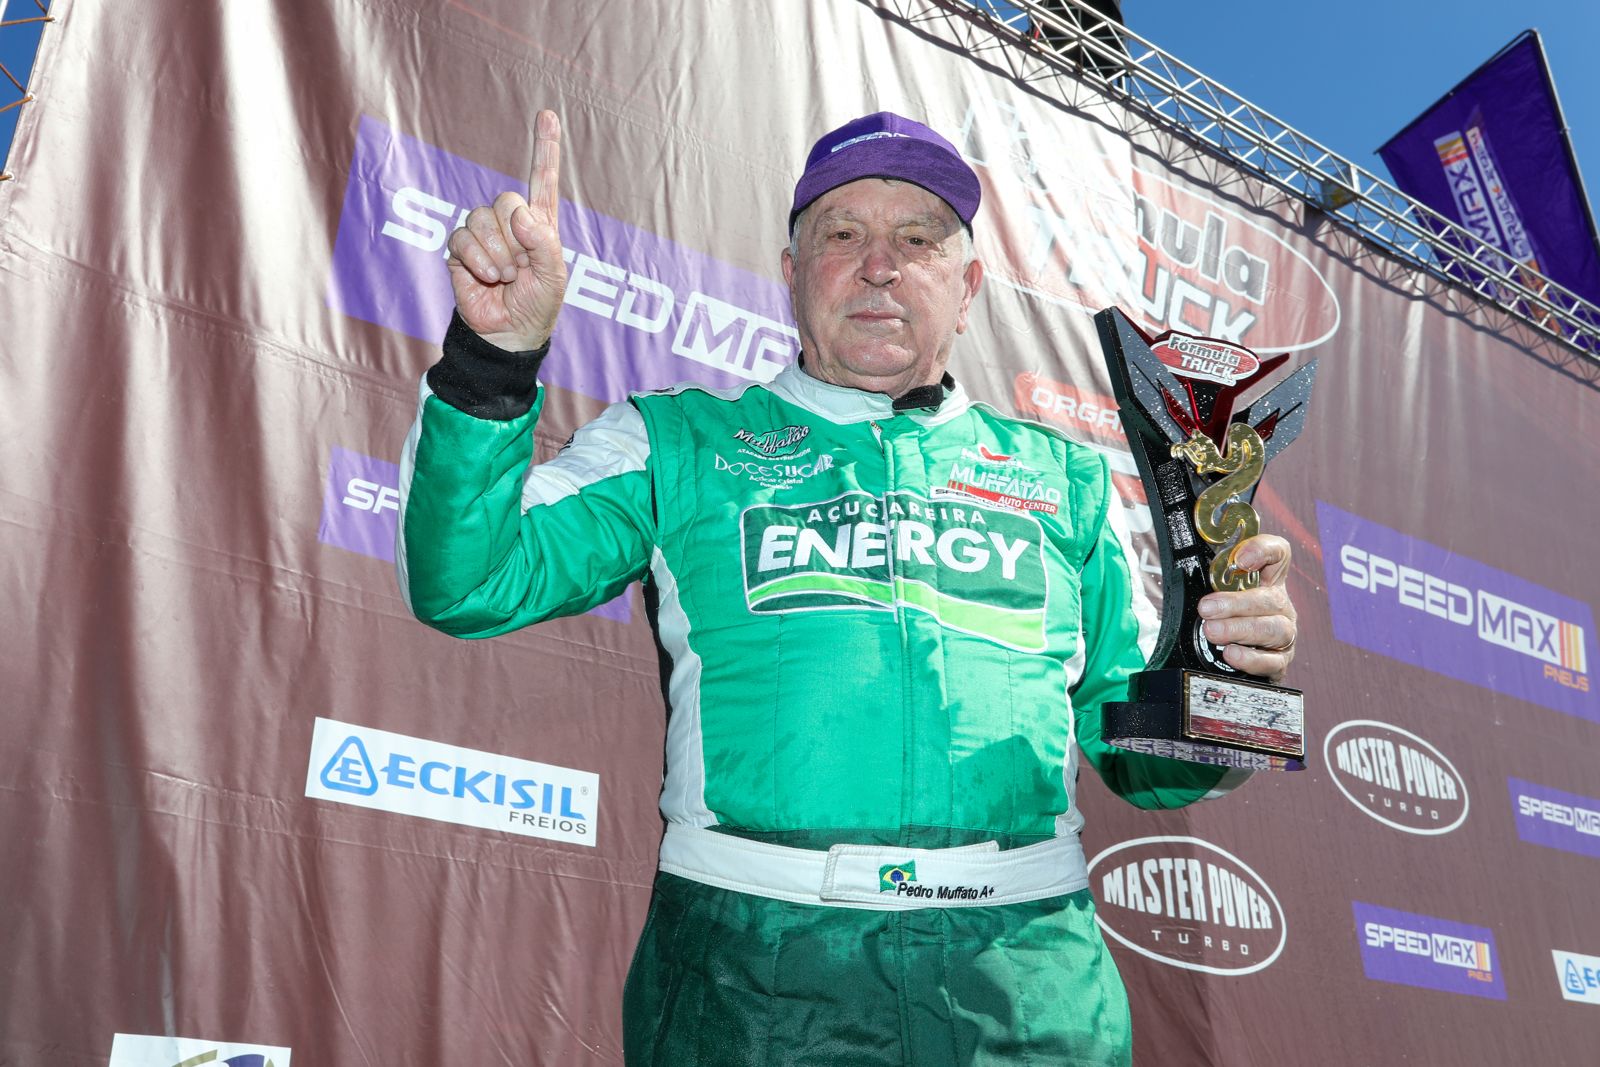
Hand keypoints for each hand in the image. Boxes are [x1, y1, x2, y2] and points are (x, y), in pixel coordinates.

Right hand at [447, 109, 567, 350]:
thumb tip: (521, 216)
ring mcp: (483, 234)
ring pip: (482, 218)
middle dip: (515, 238)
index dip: (545, 147)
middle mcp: (510, 223)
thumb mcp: (554, 276)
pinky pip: (463, 238)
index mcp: (539, 224)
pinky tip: (488, 278)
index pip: (543, 179)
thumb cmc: (537, 305)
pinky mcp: (461, 249)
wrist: (508, 333)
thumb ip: (544, 243)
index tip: (548, 115)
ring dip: (498, 253)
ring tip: (505, 276)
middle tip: (520, 266)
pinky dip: (478, 260)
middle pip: (506, 200)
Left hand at [1196, 534, 1296, 682]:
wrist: (1228, 660)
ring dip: (1240, 630)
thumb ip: (1203, 577)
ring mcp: (1284, 634)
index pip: (1277, 553)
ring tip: (1212, 632)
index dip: (1263, 550)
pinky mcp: (1280, 661)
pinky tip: (1232, 655)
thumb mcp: (1213, 593)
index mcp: (1267, 581)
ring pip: (1274, 629)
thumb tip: (1176, 564)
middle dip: (1236, 603)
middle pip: (1270, 598)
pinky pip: (1273, 661)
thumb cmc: (1221, 619)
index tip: (1239, 560)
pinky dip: (1251, 659)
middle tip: (1207, 608)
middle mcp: (1280, 605)